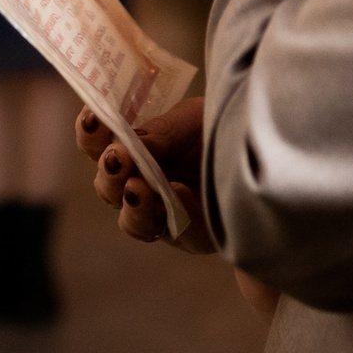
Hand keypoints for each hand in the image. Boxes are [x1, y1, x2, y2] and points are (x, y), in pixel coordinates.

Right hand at [76, 99, 213, 251]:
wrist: (261, 155)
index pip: (98, 143)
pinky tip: (181, 192)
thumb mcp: (192, 119)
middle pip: (107, 185)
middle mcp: (139, 182)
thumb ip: (161, 131)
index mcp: (134, 148)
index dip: (90, 132)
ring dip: (131, 202)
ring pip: (130, 219)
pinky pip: (171, 231)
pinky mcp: (186, 234)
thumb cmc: (218, 130)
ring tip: (138, 186)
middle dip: (109, 170)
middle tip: (118, 156)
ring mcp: (159, 211)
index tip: (94, 118)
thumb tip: (132, 143)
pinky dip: (172, 211)